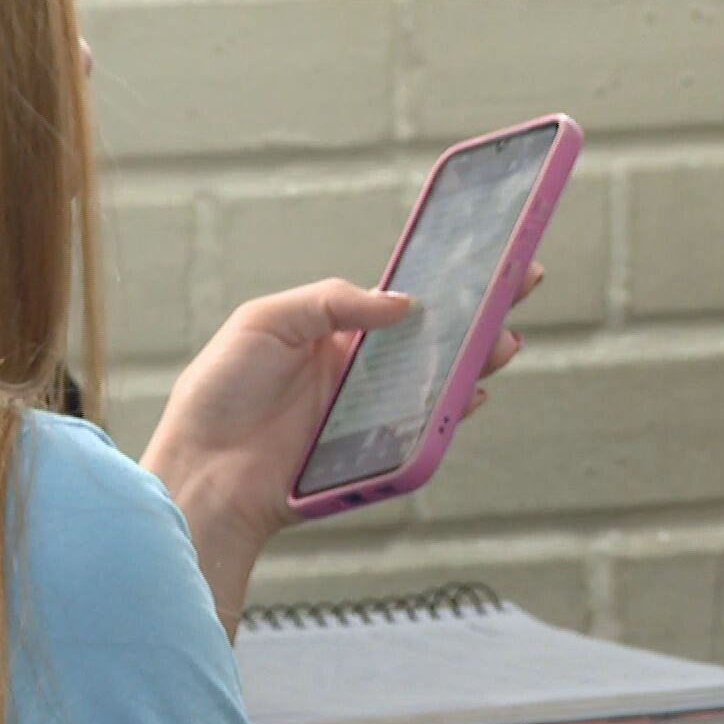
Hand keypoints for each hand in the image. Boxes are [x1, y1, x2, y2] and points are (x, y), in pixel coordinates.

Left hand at [143, 265, 541, 634]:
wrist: (201, 470)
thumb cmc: (220, 392)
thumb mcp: (266, 322)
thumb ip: (333, 303)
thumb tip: (404, 303)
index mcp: (333, 331)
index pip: (401, 298)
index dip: (442, 277)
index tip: (485, 252)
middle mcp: (358, 370)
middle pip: (433, 336)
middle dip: (479, 310)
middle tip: (522, 281)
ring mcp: (369, 411)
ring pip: (437, 380)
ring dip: (477, 358)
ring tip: (505, 337)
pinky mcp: (373, 452)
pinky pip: (424, 428)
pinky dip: (453, 410)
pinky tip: (475, 390)